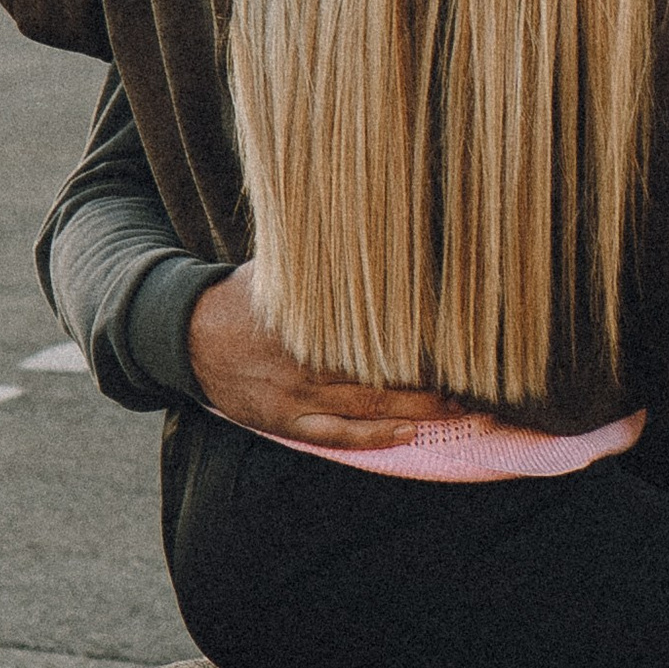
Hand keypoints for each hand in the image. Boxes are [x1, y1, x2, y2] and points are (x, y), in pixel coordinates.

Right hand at [186, 264, 471, 449]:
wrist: (188, 336)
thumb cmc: (244, 298)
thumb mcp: (281, 270)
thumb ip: (323, 263)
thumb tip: (369, 229)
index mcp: (314, 322)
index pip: (382, 331)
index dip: (424, 336)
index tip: (465, 334)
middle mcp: (312, 361)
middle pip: (385, 373)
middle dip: (434, 380)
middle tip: (480, 380)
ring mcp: (299, 396)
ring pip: (370, 408)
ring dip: (418, 410)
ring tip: (461, 410)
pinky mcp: (286, 421)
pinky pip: (337, 436)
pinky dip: (374, 438)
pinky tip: (408, 434)